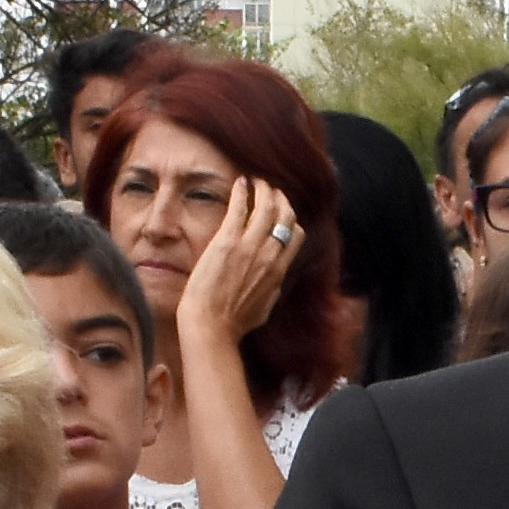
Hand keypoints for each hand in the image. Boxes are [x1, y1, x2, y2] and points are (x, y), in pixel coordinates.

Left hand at [173, 177, 301, 355]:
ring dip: (264, 189)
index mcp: (279, 271)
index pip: (296, 235)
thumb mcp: (265, 307)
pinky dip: (242, 192)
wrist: (212, 326)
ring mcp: (249, 247)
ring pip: (267, 206)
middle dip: (281, 198)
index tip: (282, 211)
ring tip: (258, 181)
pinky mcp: (227, 242)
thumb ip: (272, 288)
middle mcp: (269, 255)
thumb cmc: (234, 323)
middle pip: (285, 216)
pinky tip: (240, 182)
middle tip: (271, 189)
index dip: (291, 219)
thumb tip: (276, 279)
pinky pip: (240, 207)